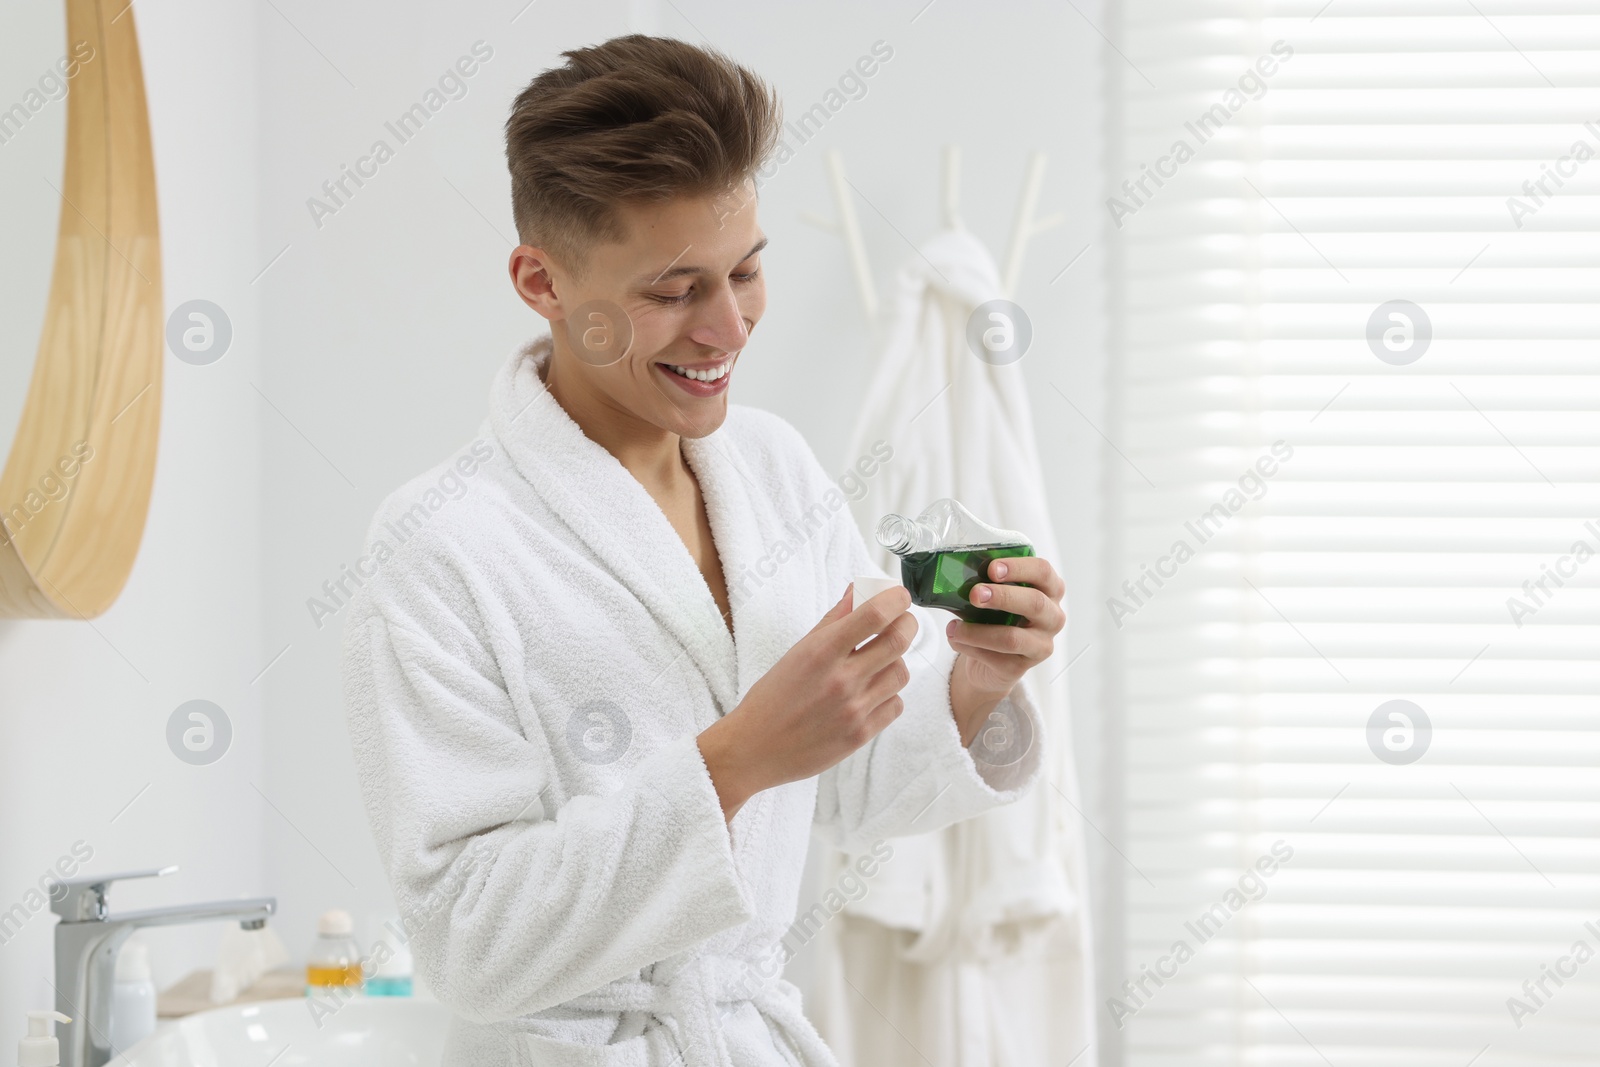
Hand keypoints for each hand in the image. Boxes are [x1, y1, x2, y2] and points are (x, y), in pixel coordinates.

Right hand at [697, 584, 917, 821]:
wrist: (755, 748)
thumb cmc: (773, 697)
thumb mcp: (798, 651)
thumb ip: (833, 620)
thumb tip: (858, 589)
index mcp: (821, 652)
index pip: (874, 615)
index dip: (896, 600)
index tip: (899, 596)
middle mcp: (841, 680)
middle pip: (898, 641)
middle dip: (907, 625)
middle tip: (902, 622)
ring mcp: (854, 710)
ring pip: (901, 673)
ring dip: (896, 662)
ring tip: (878, 663)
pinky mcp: (861, 735)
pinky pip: (896, 705)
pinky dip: (889, 695)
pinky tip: (870, 693)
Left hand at [946, 556, 1065, 741]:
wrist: (991, 662)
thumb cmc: (996, 618)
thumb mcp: (996, 598)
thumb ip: (987, 585)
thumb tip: (956, 573)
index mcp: (1050, 591)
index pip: (1043, 572)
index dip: (1019, 568)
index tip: (992, 568)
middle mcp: (1052, 618)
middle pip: (1034, 603)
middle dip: (1002, 596)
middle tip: (974, 594)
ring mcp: (1040, 646)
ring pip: (1012, 637)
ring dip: (978, 631)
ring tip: (954, 626)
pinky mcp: (1021, 668)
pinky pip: (994, 657)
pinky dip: (969, 647)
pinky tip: (955, 639)